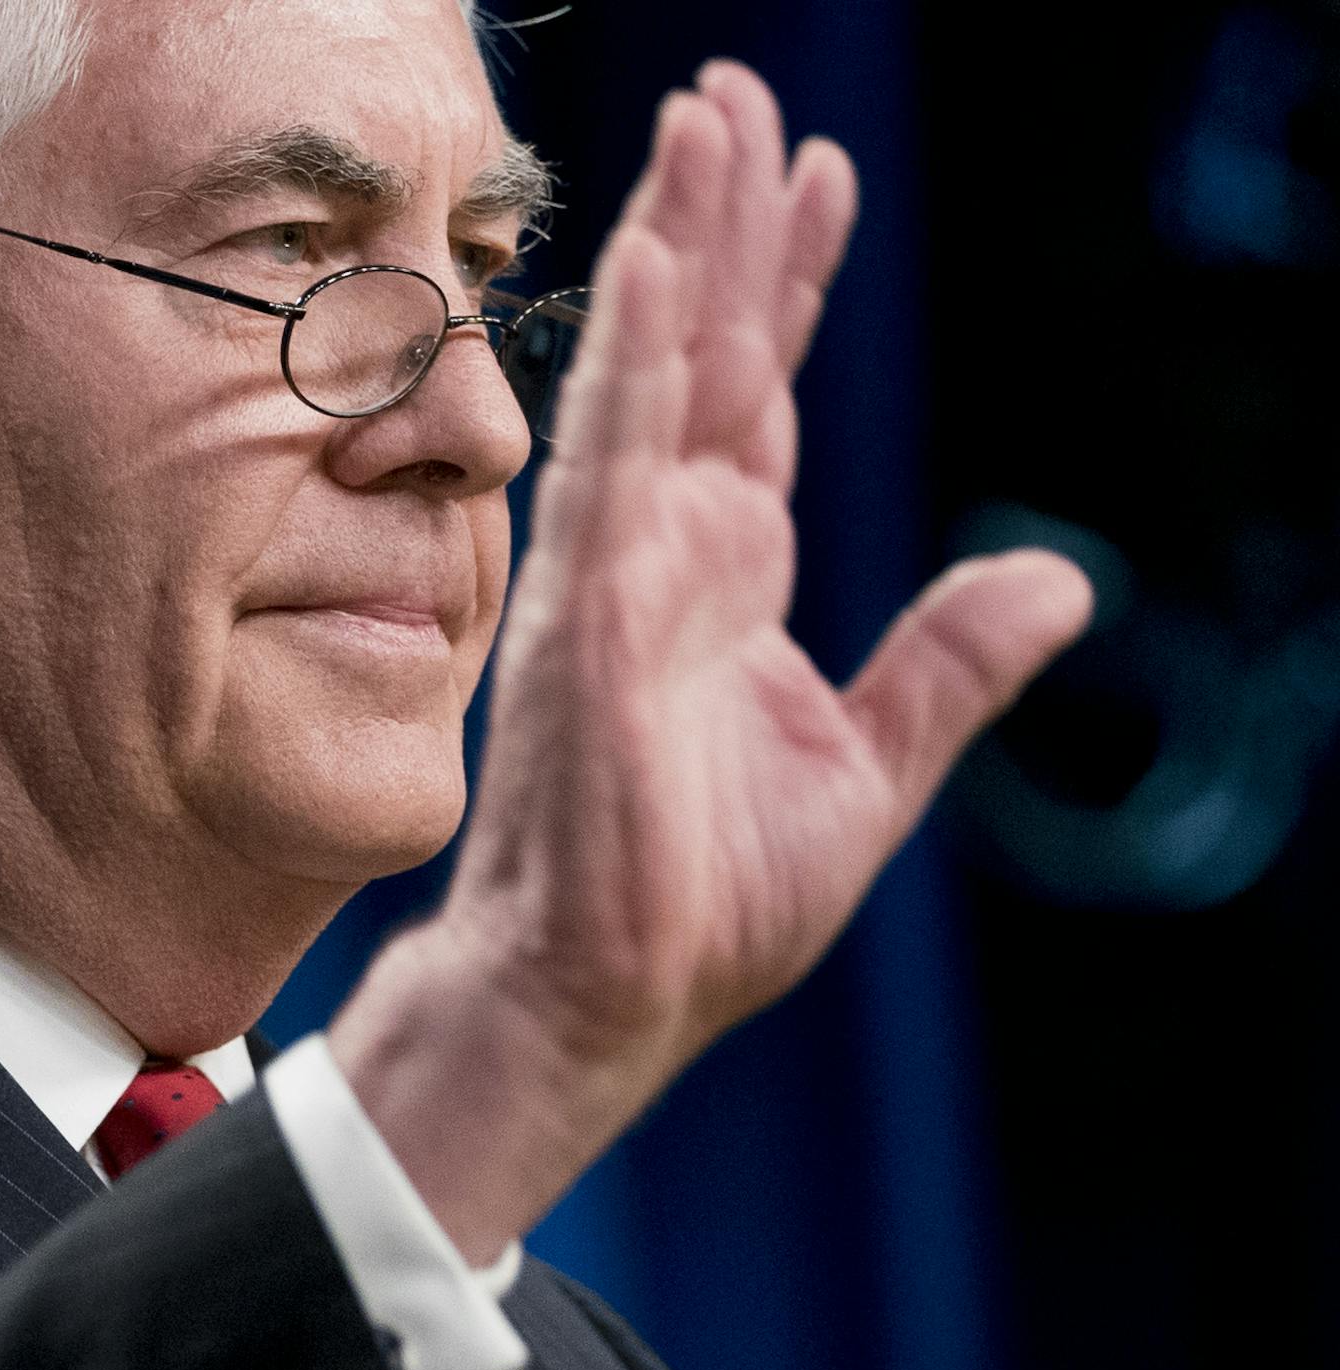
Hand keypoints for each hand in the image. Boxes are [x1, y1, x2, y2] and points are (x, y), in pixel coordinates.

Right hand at [330, 61, 1092, 1263]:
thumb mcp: (867, 768)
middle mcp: (669, 548)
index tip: (814, 173)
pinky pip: (612, 467)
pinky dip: (636, 365)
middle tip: (735, 94)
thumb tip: (1062, 577)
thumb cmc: (709, 897)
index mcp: (731, 574)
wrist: (609, 993)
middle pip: (713, 351)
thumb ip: (950, 665)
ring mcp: (620, 572)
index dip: (792, 281)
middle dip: (729, 219)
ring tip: (703, 121)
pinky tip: (662, 268)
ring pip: (658, 377)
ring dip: (683, 246)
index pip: (767, 393)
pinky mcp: (589, 618)